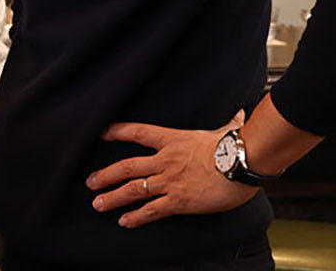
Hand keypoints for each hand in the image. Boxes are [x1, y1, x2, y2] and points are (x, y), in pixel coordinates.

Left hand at [87, 110, 255, 228]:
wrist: (244, 163)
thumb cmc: (238, 146)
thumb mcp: (227, 131)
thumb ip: (228, 124)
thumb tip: (239, 114)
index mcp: (173, 140)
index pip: (137, 132)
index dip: (116, 132)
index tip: (100, 133)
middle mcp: (165, 160)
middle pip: (126, 167)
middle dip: (106, 175)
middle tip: (91, 182)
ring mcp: (169, 181)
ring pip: (133, 190)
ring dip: (113, 197)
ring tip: (98, 203)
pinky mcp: (179, 201)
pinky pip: (152, 210)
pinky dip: (136, 217)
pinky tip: (124, 221)